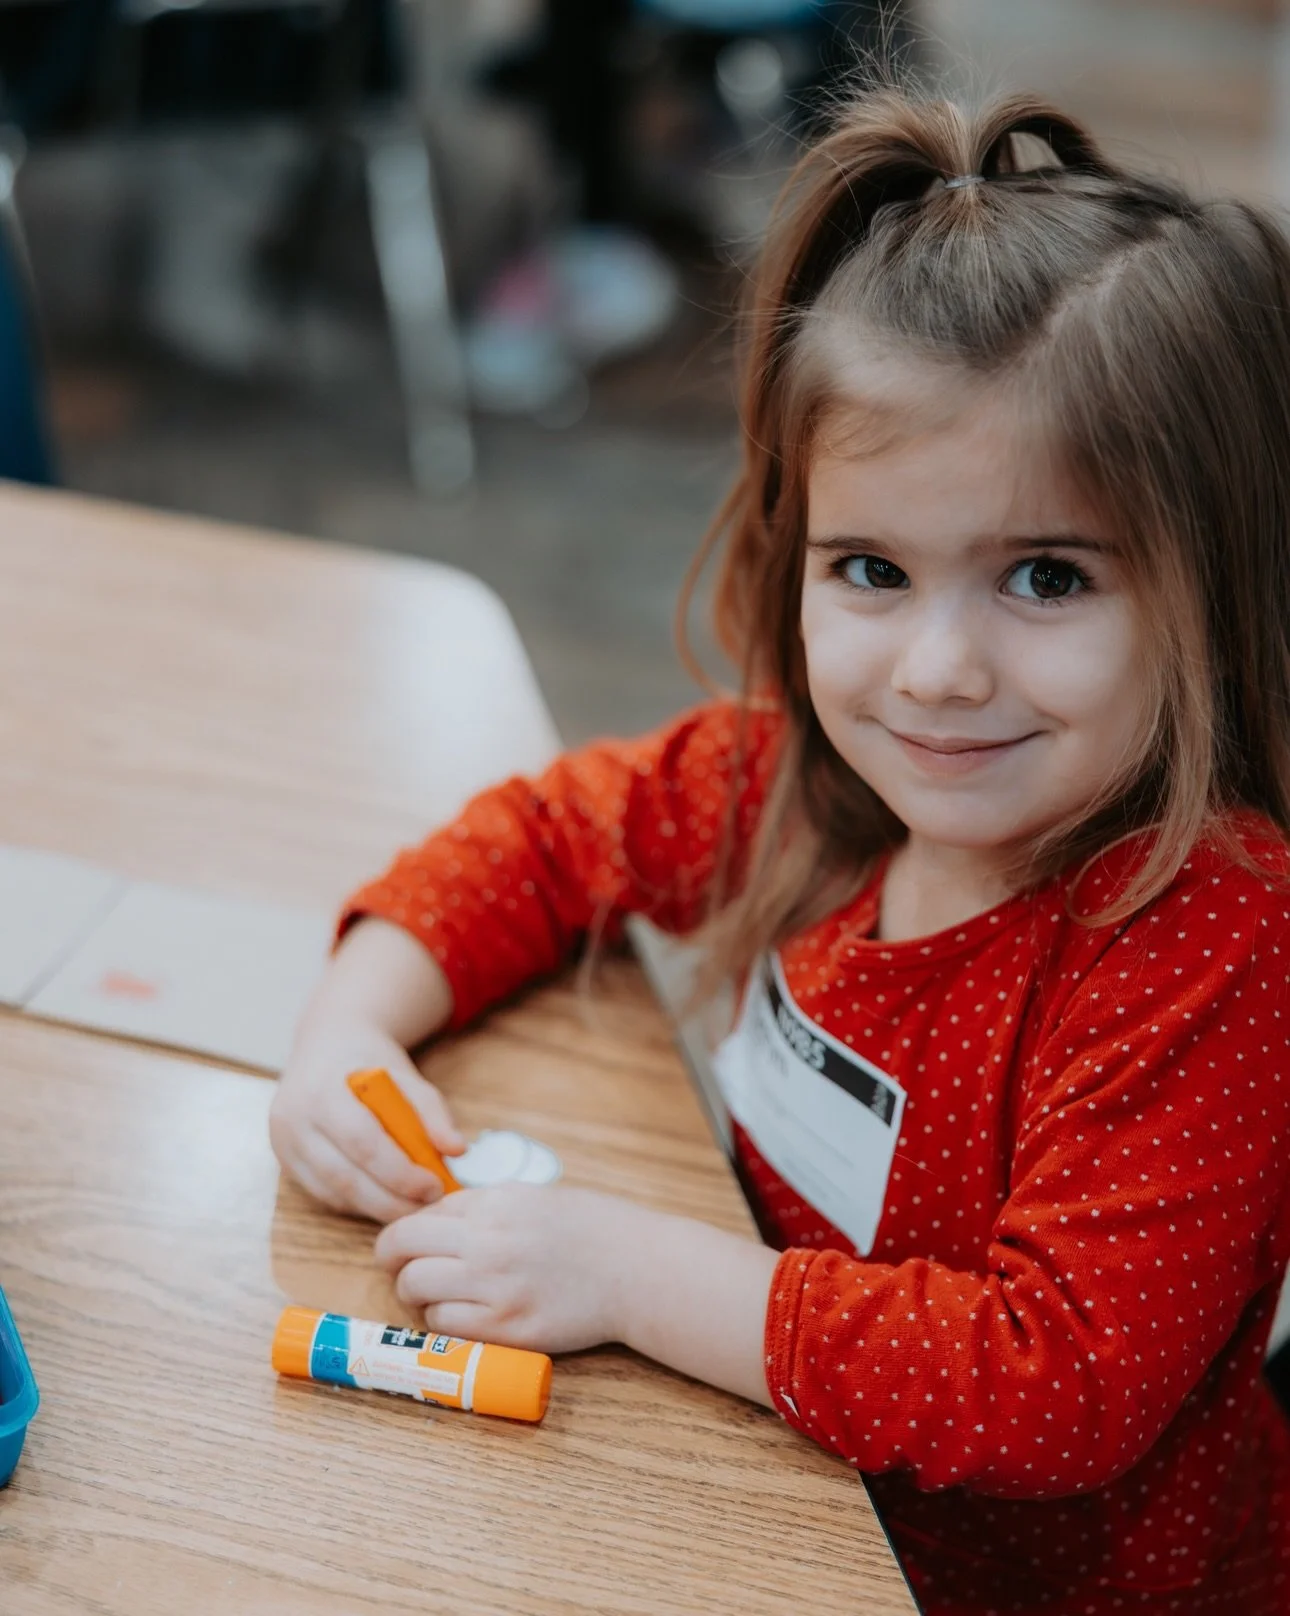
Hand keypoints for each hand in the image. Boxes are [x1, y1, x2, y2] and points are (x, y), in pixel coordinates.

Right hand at [269, 1013, 464, 1223]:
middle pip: (344, 1176)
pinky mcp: (285, 1160)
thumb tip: (458, 1149)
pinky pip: (324, 1194)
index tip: (434, 1186)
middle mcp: (293, 1119)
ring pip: (332, 1192)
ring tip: (412, 1207)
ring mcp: (283, 1143)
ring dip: (376, 1208)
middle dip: (390, 1200)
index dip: (399, 1172)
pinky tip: (385, 1199)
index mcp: (322, 1090)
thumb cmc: (369, 1061)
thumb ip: (432, 1110)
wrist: (326, 1044)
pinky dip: (357, 1202)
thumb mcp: (404, 1074)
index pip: (362, 1141)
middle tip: (427, 1207)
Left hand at [374, 1184, 643, 1354]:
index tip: (403, 1244)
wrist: (636, 1270)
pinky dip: (443, 1319)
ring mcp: (497, 1289)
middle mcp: (489, 1242)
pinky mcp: (508, 1330)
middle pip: (404, 1250)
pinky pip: (446, 1324)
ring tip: (434, 1294)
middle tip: (403, 1270)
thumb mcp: (532, 1197)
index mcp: (495, 1204)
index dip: (404, 1233)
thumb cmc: (590, 1229)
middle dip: (395, 1261)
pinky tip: (463, 1313)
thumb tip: (434, 1219)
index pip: (420, 1216)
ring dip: (416, 1293)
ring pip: (416, 1289)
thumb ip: (483, 1207)